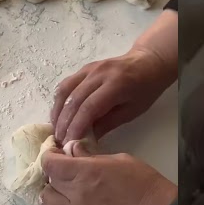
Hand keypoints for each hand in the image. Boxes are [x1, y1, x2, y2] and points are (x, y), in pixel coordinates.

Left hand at [40, 148, 175, 204]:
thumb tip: (72, 150)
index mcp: (85, 172)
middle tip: (67, 170)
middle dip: (55, 172)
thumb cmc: (144, 184)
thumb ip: (91, 155)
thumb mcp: (119, 159)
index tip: (57, 154)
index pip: (49, 163)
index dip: (50, 156)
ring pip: (46, 200)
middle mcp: (76, 193)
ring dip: (52, 192)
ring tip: (64, 189)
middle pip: (49, 180)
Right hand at [51, 9, 178, 143]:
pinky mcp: (84, 68)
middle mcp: (99, 74)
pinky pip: (67, 84)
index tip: (69, 142)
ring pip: (65, 90)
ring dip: (57, 111)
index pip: (89, 107)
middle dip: (64, 122)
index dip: (76, 126)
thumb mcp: (132, 111)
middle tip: (59, 140)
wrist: (148, 62)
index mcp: (116, 85)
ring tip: (56, 129)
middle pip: (74, 99)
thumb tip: (86, 139)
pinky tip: (59, 114)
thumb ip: (108, 124)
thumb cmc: (145, 89)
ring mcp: (89, 69)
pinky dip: (59, 101)